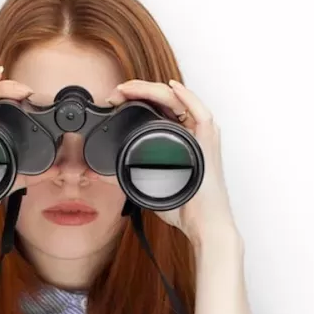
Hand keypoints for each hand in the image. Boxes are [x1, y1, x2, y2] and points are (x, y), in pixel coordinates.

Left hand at [103, 78, 235, 244]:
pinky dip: (187, 98)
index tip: (114, 101)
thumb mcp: (150, 188)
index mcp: (179, 140)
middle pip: (166, 101)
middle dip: (138, 92)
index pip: (157, 110)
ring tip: (130, 88)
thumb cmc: (186, 209)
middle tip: (116, 92)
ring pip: (179, 101)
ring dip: (153, 91)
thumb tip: (105, 175)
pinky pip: (200, 113)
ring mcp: (201, 136)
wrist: (204, 225)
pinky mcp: (209, 143)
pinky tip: (171, 88)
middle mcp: (192, 134)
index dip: (135, 101)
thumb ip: (130, 178)